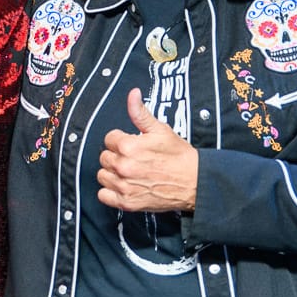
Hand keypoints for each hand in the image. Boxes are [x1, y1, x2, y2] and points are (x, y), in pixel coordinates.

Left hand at [96, 88, 198, 212]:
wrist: (194, 181)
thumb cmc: (179, 156)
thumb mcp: (160, 129)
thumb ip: (140, 113)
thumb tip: (132, 94)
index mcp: (128, 146)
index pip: (109, 138)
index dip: (121, 140)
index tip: (132, 144)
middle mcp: (123, 166)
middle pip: (104, 157)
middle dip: (116, 155)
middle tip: (133, 158)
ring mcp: (124, 186)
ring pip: (102, 175)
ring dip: (112, 173)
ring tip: (128, 171)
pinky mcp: (127, 203)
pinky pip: (104, 195)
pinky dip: (110, 192)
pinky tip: (123, 185)